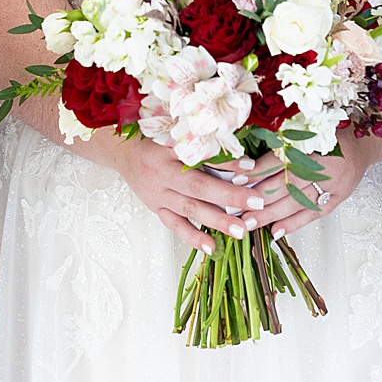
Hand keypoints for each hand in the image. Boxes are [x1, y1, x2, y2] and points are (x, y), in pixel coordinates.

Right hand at [102, 137, 274, 255]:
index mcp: (169, 149)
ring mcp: (159, 194)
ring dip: (216, 221)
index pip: (200, 155)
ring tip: (240, 231)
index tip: (251, 166)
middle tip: (256, 203)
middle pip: (198, 186)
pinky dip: (193, 237)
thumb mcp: (175, 133)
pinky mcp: (157, 209)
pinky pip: (176, 225)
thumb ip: (202, 142)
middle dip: (229, 196)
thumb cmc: (155, 141)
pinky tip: (212, 247)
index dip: (226, 160)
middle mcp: (163, 173)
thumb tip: (237, 151)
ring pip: (189, 209)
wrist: (124, 155)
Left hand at [241, 144, 371, 238]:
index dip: (257, 169)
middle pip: (285, 185)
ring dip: (270, 214)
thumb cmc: (331, 133)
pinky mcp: (338, 197)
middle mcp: (322, 165)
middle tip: (234, 208)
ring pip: (295, 202)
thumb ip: (281, 143)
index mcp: (313, 142)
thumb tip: (248, 161)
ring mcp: (332, 184)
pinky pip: (313, 213)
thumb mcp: (305, 128)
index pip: (279, 158)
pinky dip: (293, 223)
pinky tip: (275, 230)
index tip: (236, 177)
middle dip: (257, 198)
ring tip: (249, 222)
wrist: (363, 143)